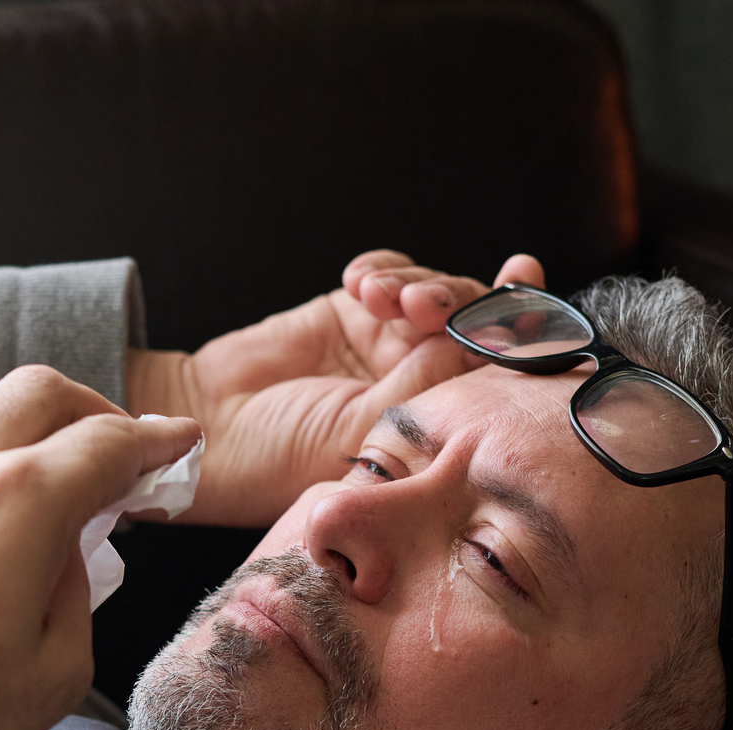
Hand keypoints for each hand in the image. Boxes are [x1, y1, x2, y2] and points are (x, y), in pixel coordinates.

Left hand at [0, 367, 200, 729]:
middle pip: (37, 393)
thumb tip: (64, 551)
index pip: (107, 442)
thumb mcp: (58, 669)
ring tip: (36, 461)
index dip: (154, 441)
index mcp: (21, 503)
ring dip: (16, 416)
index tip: (174, 444)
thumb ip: (77, 591)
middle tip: (114, 450)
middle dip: (91, 411)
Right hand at [127, 250, 546, 525]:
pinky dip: (381, 268)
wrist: (208, 430)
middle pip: (473, 319)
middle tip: (422, 304)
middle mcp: (421, 382)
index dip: (521, 324)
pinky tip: (358, 285)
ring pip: (433, 289)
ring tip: (380, 298)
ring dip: (414, 282)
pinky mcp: (352, 312)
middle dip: (457, 298)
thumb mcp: (367, 430)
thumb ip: (425, 381)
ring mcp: (388, 345)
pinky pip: (389, 272)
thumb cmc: (282, 458)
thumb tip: (487, 334)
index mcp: (437, 424)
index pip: (496, 370)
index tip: (524, 281)